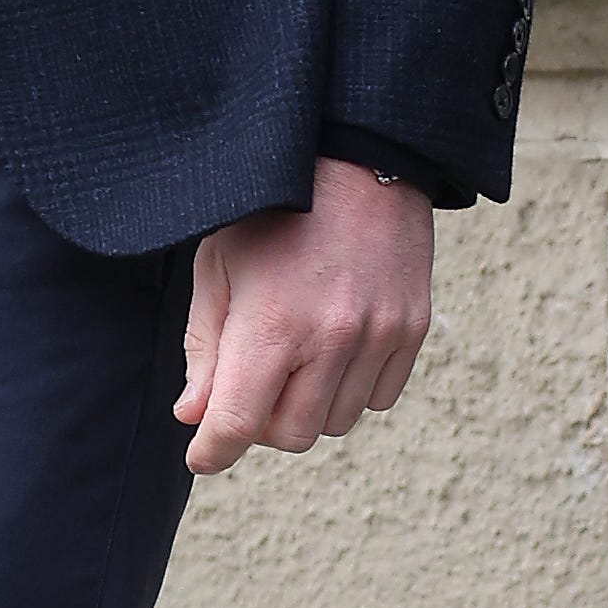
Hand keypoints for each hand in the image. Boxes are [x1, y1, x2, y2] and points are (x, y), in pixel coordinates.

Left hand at [177, 156, 434, 474]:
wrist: (360, 154)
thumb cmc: (275, 206)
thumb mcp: (219, 263)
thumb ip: (205, 346)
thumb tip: (195, 417)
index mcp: (273, 324)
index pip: (237, 426)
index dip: (212, 451)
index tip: (202, 453)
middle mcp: (331, 338)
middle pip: (290, 435)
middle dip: (262, 420)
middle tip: (252, 381)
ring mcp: (378, 335)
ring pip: (336, 422)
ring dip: (309, 403)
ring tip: (297, 353)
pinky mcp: (412, 327)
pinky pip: (378, 398)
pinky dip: (352, 386)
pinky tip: (336, 344)